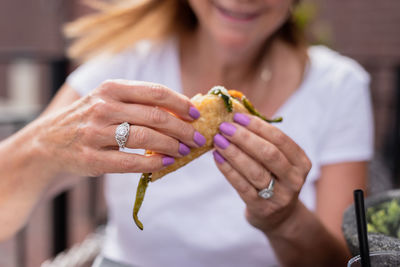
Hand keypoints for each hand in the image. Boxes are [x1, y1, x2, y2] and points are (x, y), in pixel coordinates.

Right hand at [35, 79, 204, 176]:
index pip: (156, 92)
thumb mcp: (108, 99)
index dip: (181, 103)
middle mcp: (103, 107)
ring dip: (172, 146)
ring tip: (184, 151)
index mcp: (111, 88)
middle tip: (198, 139)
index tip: (196, 115)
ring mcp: (96, 133)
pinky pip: (131, 161)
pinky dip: (154, 163)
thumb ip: (138, 101)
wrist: (47, 142)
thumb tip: (182, 108)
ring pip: (146, 138)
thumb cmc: (88, 118)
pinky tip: (166, 163)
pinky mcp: (92, 158)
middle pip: (156, 116)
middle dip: (184, 129)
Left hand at [212, 113, 311, 232]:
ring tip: (217, 140)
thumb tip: (235, 116)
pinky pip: (242, 186)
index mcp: (301, 162)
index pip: (280, 139)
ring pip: (254, 171)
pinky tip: (217, 157)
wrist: (278, 217)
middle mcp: (294, 179)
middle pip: (268, 154)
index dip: (257, 126)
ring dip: (233, 153)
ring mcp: (280, 196)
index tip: (237, 116)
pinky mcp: (262, 208)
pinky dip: (228, 170)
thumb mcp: (278, 161)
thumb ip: (263, 141)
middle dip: (244, 138)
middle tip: (224, 127)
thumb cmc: (273, 178)